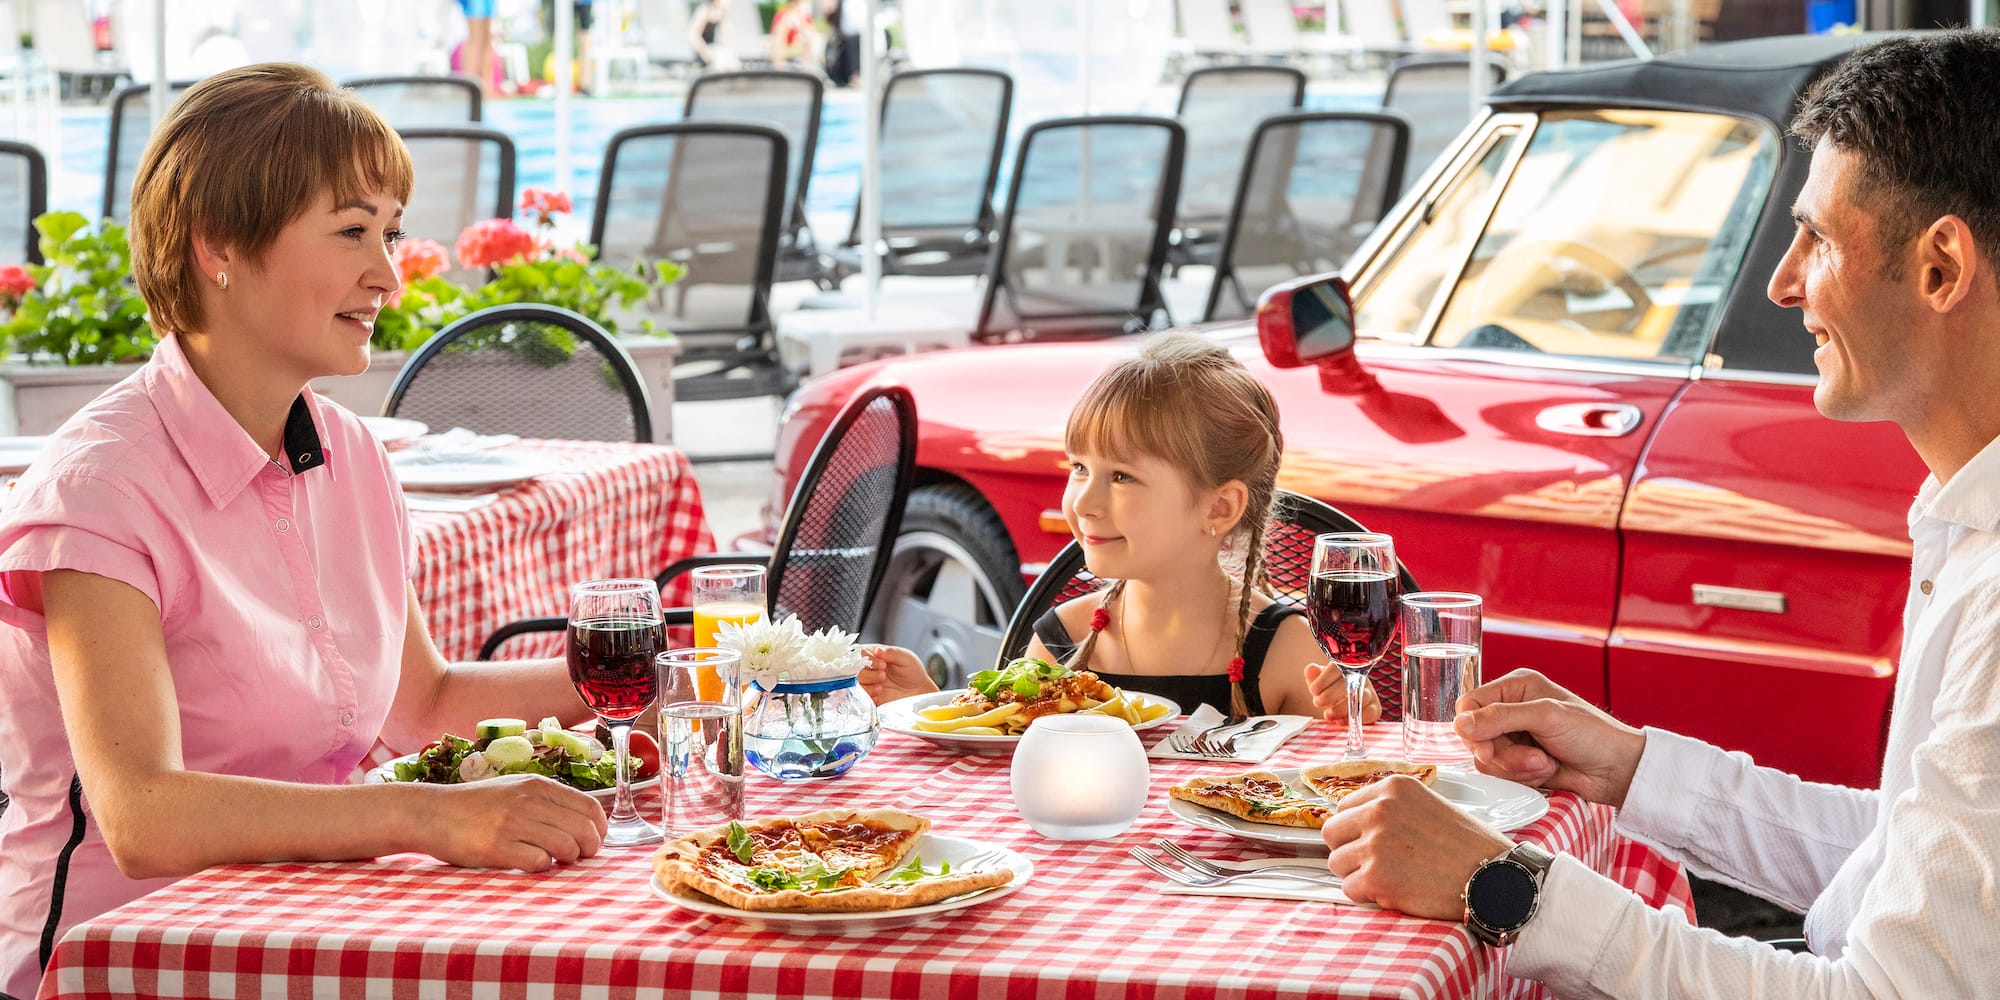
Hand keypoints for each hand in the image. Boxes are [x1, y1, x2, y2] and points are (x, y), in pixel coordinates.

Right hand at [423, 775, 606, 871]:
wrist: (431, 813)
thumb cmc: (476, 806)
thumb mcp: (515, 789)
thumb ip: (547, 801)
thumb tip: (584, 822)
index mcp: (539, 785)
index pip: (591, 807)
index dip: (600, 830)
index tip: (593, 842)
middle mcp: (530, 800)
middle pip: (585, 829)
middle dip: (589, 848)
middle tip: (577, 857)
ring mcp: (513, 823)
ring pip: (567, 846)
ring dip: (567, 859)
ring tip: (554, 860)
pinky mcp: (497, 847)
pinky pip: (539, 862)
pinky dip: (541, 867)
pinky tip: (529, 863)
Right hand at [858, 644, 937, 701]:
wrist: (919, 690)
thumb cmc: (912, 671)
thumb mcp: (905, 657)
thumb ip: (891, 653)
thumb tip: (878, 650)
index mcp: (874, 654)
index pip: (860, 653)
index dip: (869, 660)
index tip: (883, 665)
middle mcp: (868, 668)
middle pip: (855, 670)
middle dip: (869, 674)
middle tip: (883, 676)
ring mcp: (867, 683)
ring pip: (856, 684)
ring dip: (868, 687)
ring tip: (881, 688)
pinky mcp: (869, 697)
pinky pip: (861, 698)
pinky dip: (868, 697)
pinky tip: (879, 696)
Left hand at [1304, 663, 1382, 724]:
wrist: (1339, 705)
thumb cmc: (1328, 690)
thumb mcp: (1318, 683)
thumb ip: (1314, 677)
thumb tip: (1311, 669)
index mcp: (1346, 667)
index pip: (1338, 667)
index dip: (1325, 678)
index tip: (1313, 690)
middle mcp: (1360, 677)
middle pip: (1351, 682)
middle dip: (1331, 694)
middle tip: (1318, 702)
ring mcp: (1369, 693)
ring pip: (1361, 698)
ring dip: (1342, 708)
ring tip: (1328, 714)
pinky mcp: (1374, 709)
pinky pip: (1370, 713)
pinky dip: (1355, 718)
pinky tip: (1341, 721)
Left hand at [1322, 776, 1511, 919]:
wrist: (1496, 877)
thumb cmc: (1470, 845)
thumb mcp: (1429, 805)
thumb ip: (1392, 808)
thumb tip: (1356, 820)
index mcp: (1393, 788)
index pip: (1344, 806)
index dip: (1354, 828)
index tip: (1369, 841)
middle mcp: (1379, 810)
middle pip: (1331, 833)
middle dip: (1348, 850)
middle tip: (1375, 863)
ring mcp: (1375, 843)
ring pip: (1336, 863)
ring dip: (1357, 874)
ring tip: (1391, 877)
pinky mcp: (1376, 877)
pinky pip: (1349, 889)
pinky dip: (1367, 895)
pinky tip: (1394, 892)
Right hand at [1454, 668, 1645, 806]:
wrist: (1618, 770)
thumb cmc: (1593, 734)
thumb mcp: (1545, 716)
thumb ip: (1500, 717)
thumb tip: (1461, 724)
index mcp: (1516, 687)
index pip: (1469, 705)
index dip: (1473, 730)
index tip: (1487, 749)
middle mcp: (1511, 710)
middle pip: (1476, 737)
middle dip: (1504, 754)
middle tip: (1533, 758)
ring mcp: (1516, 739)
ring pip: (1488, 760)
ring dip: (1517, 768)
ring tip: (1546, 763)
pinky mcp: (1521, 763)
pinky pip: (1502, 775)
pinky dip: (1524, 778)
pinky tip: (1548, 771)